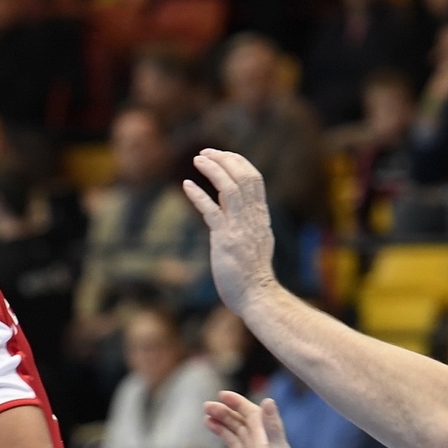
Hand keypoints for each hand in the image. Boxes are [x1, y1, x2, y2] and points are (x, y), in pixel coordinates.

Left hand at [182, 150, 279, 311]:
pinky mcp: (225, 240)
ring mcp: (240, 227)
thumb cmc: (253, 275)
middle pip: (243, 176)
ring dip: (213, 170)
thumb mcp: (256, 241)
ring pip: (230, 188)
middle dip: (225, 159)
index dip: (238, 163)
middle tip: (206, 152)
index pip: (254, 179)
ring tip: (197, 159)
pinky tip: (187, 185)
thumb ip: (248, 223)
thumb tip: (237, 211)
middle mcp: (252, 217)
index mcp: (260, 216)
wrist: (257, 295)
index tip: (223, 155)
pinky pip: (212, 211)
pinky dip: (198, 196)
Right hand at [203, 392, 305, 447]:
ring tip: (206, 420)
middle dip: (224, 414)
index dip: (237, 404)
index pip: (250, 415)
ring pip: (233, 442)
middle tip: (205, 406)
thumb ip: (273, 428)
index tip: (221, 395)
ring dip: (221, 430)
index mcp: (265, 442)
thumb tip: (268, 400)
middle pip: (239, 426)